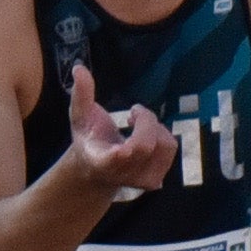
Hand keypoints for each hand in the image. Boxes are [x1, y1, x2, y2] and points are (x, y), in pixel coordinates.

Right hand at [63, 62, 176, 201]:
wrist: (94, 171)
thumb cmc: (88, 139)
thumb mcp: (80, 116)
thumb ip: (81, 94)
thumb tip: (79, 69)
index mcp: (104, 161)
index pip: (128, 153)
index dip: (139, 132)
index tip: (131, 112)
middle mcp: (124, 175)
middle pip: (150, 143)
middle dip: (147, 120)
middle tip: (134, 113)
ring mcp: (142, 180)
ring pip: (166, 145)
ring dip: (155, 128)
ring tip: (138, 125)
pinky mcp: (155, 180)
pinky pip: (170, 150)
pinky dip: (161, 137)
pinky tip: (146, 136)